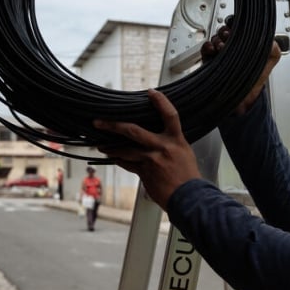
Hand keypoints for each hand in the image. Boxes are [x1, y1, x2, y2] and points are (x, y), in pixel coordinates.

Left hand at [94, 89, 200, 207]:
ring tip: (101, 145)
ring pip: (125, 150)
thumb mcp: (185, 154)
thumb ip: (171, 144)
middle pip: (133, 130)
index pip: (170, 115)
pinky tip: (113, 158)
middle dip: (113, 125)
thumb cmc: (189, 177)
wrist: (189, 198)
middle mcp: (162, 147)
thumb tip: (159, 139)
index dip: (161, 102)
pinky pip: (128, 164)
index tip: (152, 92)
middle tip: (100, 122)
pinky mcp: (145, 173)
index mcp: (176, 140)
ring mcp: (152, 160)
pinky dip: (119, 160)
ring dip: (110, 147)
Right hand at [201, 17, 281, 114]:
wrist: (243, 100)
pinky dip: (208, 47)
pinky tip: (213, 51)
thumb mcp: (268, 64)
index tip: (237, 26)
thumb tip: (271, 40)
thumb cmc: (254, 81)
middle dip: (226, 32)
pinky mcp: (210, 60)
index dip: (237, 24)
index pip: (239, 27)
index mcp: (246, 44)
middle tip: (229, 37)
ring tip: (222, 47)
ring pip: (215, 38)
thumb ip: (273, 50)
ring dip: (217, 40)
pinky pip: (206, 48)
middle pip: (225, 30)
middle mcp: (233, 47)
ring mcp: (221, 53)